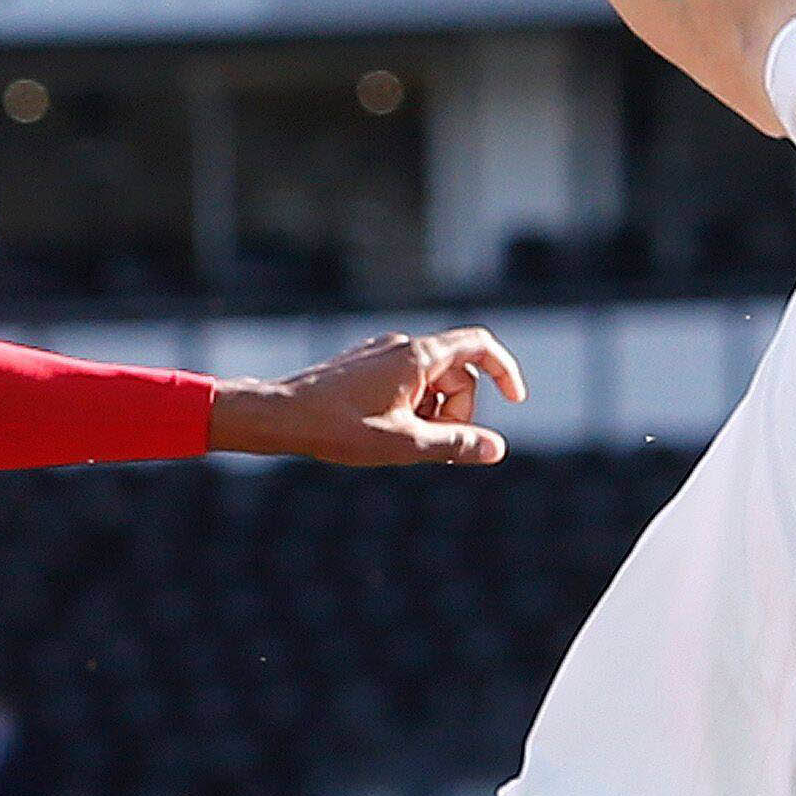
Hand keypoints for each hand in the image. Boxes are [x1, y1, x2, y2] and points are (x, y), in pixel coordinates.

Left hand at [212, 327, 526, 467]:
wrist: (280, 416)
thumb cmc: (339, 428)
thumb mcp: (405, 443)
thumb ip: (455, 444)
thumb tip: (496, 449)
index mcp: (418, 356)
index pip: (480, 347)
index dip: (505, 371)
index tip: (515, 401)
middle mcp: (402, 346)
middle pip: (456, 375)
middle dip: (458, 411)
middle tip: (432, 445)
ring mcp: (381, 354)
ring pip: (430, 383)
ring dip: (431, 414)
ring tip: (400, 441)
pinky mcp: (364, 366)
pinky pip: (405, 383)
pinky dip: (410, 409)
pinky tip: (382, 433)